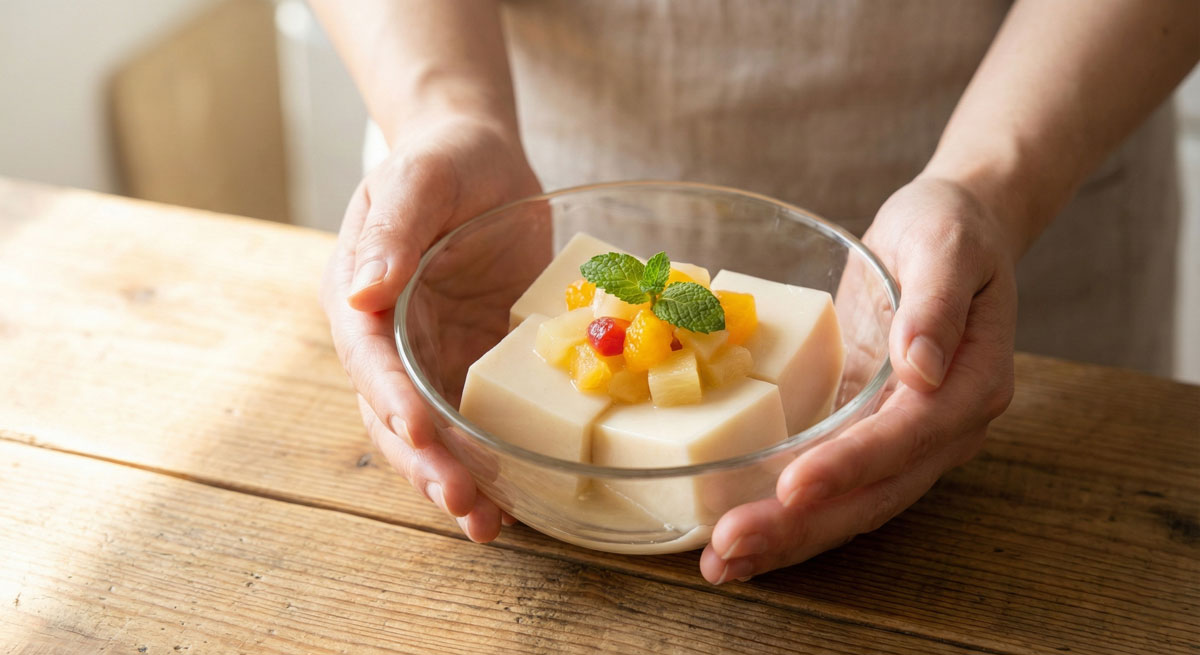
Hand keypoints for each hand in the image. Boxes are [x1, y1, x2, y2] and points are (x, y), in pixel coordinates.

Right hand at [320, 114, 541, 541]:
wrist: (484, 162)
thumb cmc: (444, 160)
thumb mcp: (418, 178)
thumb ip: (392, 231)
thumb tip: (360, 293)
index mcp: (359, 300)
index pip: (369, 360)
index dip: (391, 400)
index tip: (421, 432)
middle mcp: (389, 344)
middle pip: (396, 418)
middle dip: (426, 465)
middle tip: (464, 504)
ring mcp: (432, 362)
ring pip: (434, 437)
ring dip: (457, 482)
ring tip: (489, 526)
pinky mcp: (475, 368)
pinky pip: (480, 423)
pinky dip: (494, 462)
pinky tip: (521, 499)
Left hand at [700, 176, 1017, 582]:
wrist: (952, 230)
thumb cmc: (951, 230)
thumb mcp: (947, 246)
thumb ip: (937, 305)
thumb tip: (920, 367)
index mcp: (968, 386)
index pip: (906, 437)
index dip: (850, 465)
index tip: (794, 487)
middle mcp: (939, 426)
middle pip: (871, 492)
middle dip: (799, 526)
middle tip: (730, 549)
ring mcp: (901, 436)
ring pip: (846, 503)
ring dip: (783, 537)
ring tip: (720, 564)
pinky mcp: (863, 429)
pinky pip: (826, 481)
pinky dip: (782, 512)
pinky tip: (733, 532)